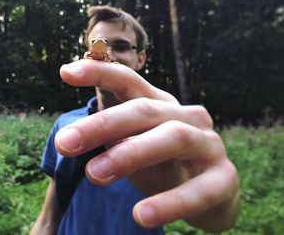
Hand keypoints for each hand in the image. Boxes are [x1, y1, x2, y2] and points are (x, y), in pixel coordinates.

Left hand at [55, 60, 239, 231]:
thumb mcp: (134, 146)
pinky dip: (170, 202)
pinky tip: (141, 215)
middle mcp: (186, 117)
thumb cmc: (163, 165)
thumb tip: (72, 135)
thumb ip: (112, 137)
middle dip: (102, 124)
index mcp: (161, 106)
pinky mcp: (224, 179)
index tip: (66, 72)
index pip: (130, 82)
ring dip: (130, 154)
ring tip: (94, 175)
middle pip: (144, 110)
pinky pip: (198, 190)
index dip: (100, 72)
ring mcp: (208, 145)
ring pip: (172, 138)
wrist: (211, 195)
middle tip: (65, 142)